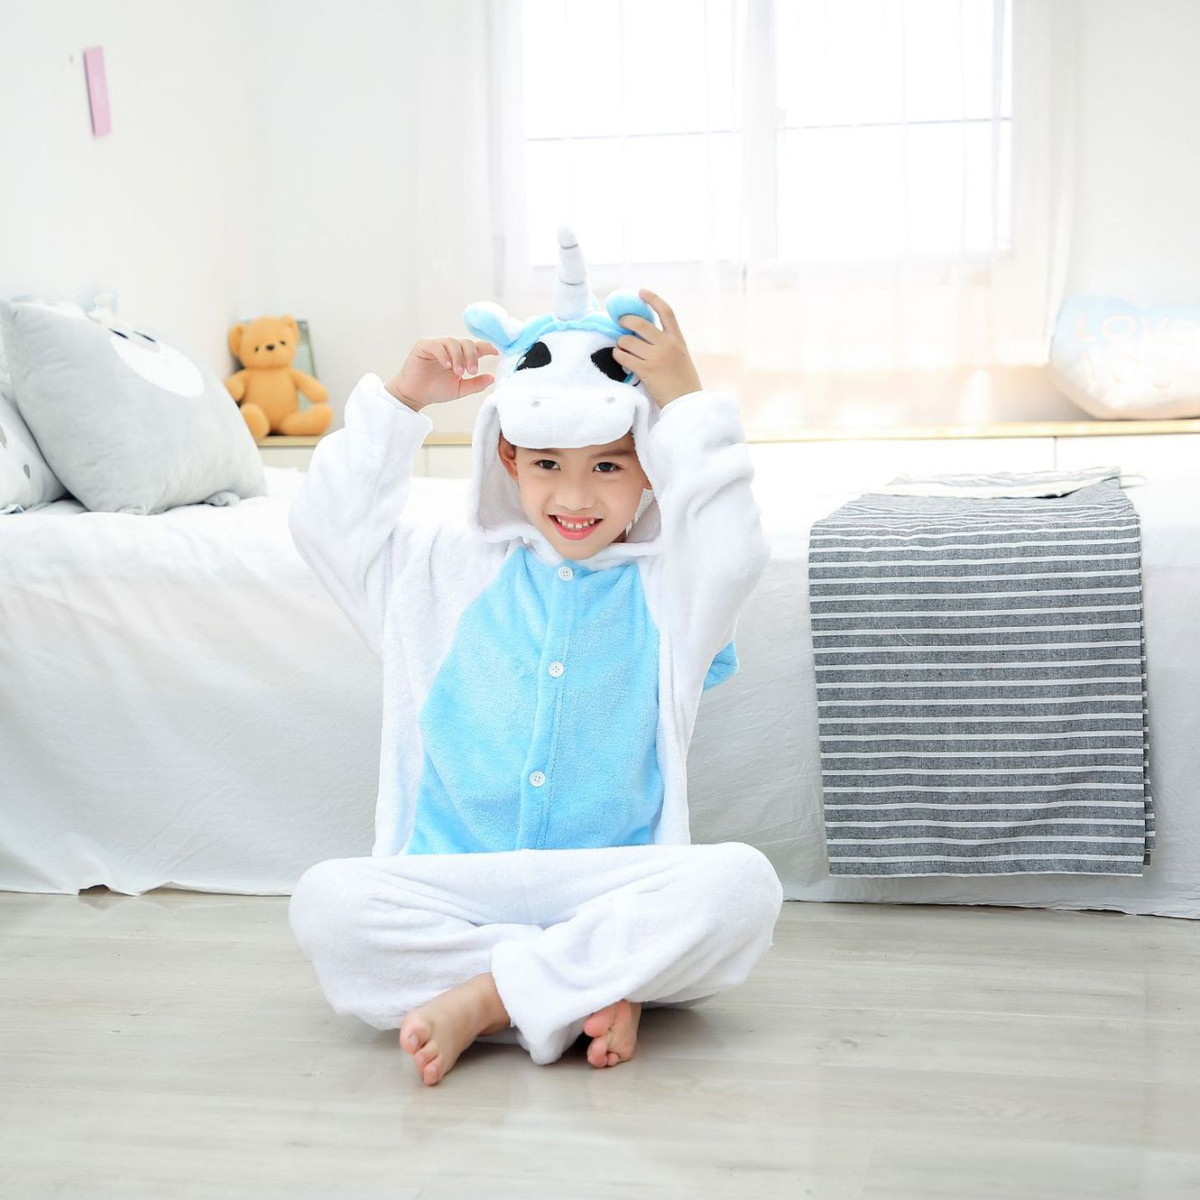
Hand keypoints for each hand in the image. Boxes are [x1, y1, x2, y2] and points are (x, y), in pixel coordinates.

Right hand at [385, 338, 497, 410]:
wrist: (415, 395)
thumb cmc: (436, 390)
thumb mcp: (460, 389)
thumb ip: (476, 384)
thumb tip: (492, 378)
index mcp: (461, 356)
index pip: (476, 347)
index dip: (488, 346)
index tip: (498, 351)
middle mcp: (450, 348)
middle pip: (467, 343)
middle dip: (472, 356)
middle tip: (472, 371)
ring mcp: (437, 345)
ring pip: (453, 343)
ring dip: (459, 357)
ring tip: (459, 372)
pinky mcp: (424, 346)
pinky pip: (437, 345)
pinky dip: (444, 355)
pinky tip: (447, 366)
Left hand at [613, 289, 701, 407]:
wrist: (686, 401)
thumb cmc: (682, 380)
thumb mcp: (680, 355)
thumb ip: (666, 342)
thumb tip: (642, 333)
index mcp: (677, 339)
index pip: (666, 311)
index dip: (652, 298)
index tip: (641, 291)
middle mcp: (667, 344)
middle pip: (640, 322)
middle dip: (625, 321)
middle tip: (621, 324)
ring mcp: (656, 357)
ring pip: (627, 340)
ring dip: (620, 343)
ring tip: (622, 348)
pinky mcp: (646, 371)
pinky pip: (623, 357)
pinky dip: (618, 356)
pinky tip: (620, 358)